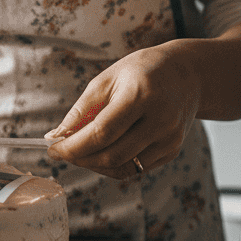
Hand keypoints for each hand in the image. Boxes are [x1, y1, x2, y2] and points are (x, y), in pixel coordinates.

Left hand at [44, 45, 201, 179]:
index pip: (102, 132)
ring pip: (123, 168)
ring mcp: (170, 139)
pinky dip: (113, 165)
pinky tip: (103, 151)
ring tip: (81, 151)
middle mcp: (160, 120)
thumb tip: (56, 136)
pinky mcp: (172, 151)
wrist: (188, 75)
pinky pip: (136, 168)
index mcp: (141, 95)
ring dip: (95, 165)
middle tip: (63, 152)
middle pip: (112, 156)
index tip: (53, 149)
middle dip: (81, 159)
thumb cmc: (141, 72)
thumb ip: (82, 109)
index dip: (73, 146)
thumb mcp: (108, 79)